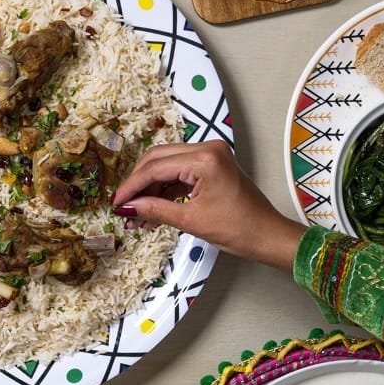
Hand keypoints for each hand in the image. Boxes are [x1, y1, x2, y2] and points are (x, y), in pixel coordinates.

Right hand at [111, 141, 306, 271]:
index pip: (155, 167)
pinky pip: (179, 172)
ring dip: (150, 187)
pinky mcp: (211, 165)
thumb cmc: (240, 229)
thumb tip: (127, 208)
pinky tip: (152, 208)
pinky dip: (164, 189)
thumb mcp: (191, 221)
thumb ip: (154, 210)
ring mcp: (210, 155)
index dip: (132, 186)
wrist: (267, 235)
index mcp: (205, 159)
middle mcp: (208, 149)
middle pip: (158, 159)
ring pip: (166, 165)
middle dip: (138, 183)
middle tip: (123, 206)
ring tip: (136, 213)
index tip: (116, 202)